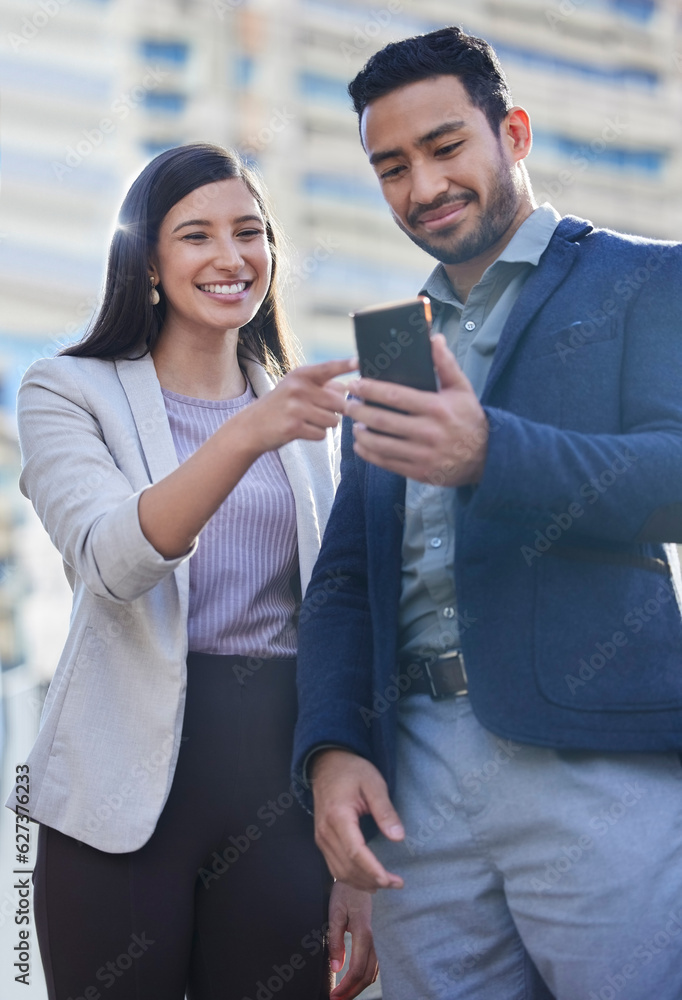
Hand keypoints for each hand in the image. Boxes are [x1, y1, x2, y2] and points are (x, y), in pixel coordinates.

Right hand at [243, 357, 355, 452]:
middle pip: (340, 403)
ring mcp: (295, 408)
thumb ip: (323, 385)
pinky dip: (316, 435)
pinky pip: (322, 434)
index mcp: (302, 375)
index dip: (347, 365)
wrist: (252, 426)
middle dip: (336, 411)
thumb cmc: (283, 405)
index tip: (361, 360)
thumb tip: (349, 388)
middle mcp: (298, 388)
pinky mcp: (294, 427)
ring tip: (307, 420)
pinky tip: (301, 430)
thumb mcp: (298, 387)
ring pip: (333, 421)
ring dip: (326, 424)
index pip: (329, 368)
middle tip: (318, 411)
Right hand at [312, 749, 404, 891]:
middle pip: (347, 867)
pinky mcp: (322, 841)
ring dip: (362, 882)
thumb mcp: (374, 784)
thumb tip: (398, 838)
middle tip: (397, 883)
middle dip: (372, 880)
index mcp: (338, 816)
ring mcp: (321, 838)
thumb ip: (385, 811)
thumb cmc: (353, 771)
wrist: (328, 764)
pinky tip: (367, 880)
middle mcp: (325, 831)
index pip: (355, 852)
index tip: (391, 880)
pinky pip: (334, 867)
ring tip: (386, 884)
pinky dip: (351, 878)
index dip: (372, 870)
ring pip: (339, 872)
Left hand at [328, 882, 377, 999]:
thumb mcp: (335, 914)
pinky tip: (357, 979)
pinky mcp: (380, 937)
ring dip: (359, 986)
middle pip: (367, 975)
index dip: (346, 987)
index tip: (334, 996)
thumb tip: (336, 968)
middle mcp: (376, 939)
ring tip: (345, 993)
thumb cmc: (346, 892)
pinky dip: (367, 976)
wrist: (363, 876)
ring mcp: (381, 938)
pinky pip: (377, 963)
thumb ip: (335, 942)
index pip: (357, 969)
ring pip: (374, 971)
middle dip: (352, 992)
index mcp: (364, 933)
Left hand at [344, 333, 487, 485]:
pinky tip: (361, 444)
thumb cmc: (469, 418)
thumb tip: (434, 339)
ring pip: (381, 444)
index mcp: (436, 408)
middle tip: (347, 403)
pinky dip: (369, 453)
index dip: (370, 389)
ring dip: (361, 433)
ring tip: (353, 423)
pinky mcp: (418, 472)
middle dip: (359, 410)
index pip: (395, 396)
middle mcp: (428, 432)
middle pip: (382, 420)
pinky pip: (386, 463)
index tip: (355, 384)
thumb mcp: (462, 389)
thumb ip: (446, 364)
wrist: (486, 457)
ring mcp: (422, 454)